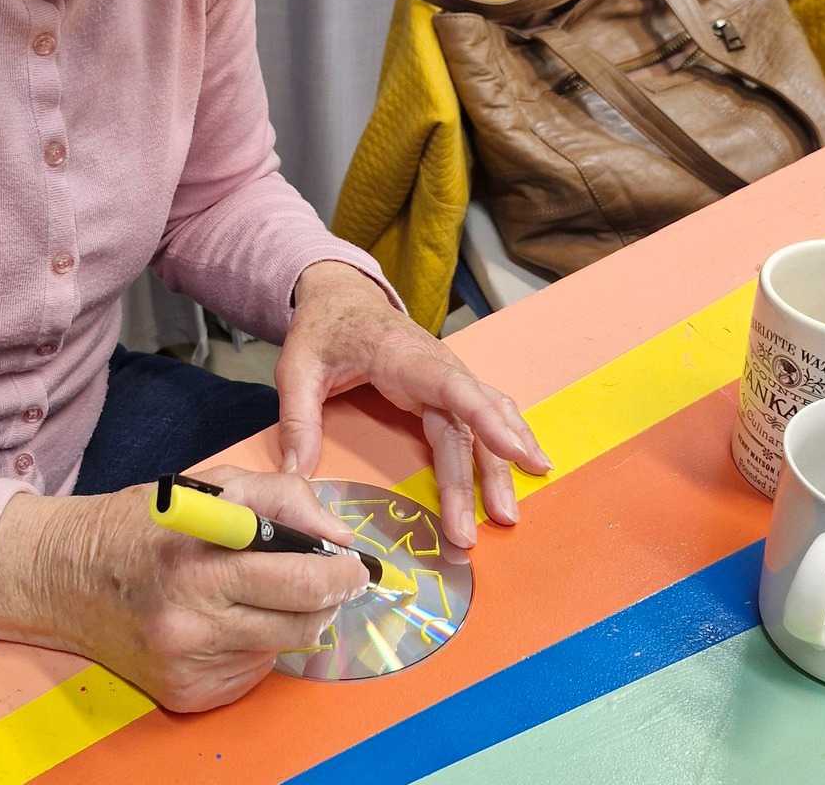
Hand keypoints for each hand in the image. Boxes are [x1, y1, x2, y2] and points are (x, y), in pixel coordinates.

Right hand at [0, 468, 368, 711]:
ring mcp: (189, 667)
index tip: (355, 564)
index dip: (341, 573)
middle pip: (302, 624)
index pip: (298, 580)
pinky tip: (227, 619)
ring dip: (291, 620)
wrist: (65, 576)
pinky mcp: (186, 697)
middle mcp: (193, 624)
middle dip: (329, 598)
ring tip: (261, 590)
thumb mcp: (211, 486)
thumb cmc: (143, 523)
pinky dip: (256, 645)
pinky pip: (252, 673)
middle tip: (332, 578)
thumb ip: (282, 498)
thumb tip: (339, 536)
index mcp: (199, 563)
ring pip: (283, 650)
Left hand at [277, 262, 551, 546]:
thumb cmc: (322, 328)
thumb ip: (298, 420)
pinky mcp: (446, 386)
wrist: (341, 295)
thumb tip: (297, 477)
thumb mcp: (297, 367)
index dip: (485, 418)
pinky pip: (484, 412)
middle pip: (467, 424)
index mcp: (403, 357)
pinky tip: (527, 464)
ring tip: (510, 513)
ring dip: (500, 465)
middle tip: (480, 529)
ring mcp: (446, 376)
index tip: (513, 451)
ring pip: (484, 421)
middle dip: (479, 476)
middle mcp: (436, 366)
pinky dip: (507, 438)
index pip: (453, 387)